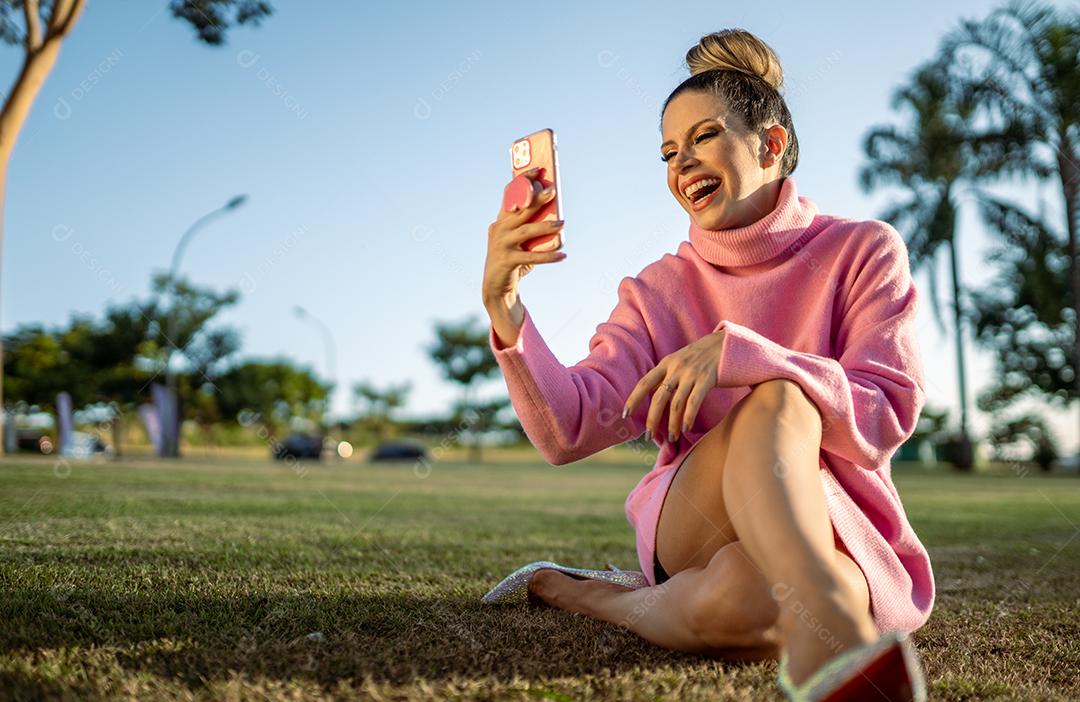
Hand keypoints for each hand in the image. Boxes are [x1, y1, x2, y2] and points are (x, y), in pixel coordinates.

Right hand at [481, 167, 565, 310]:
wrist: (496, 287)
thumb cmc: (512, 259)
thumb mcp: (519, 241)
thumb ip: (530, 227)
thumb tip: (556, 216)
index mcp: (501, 220)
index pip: (509, 194)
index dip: (522, 180)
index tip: (537, 170)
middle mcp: (499, 229)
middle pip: (520, 210)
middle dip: (536, 199)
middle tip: (552, 192)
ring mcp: (502, 245)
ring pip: (526, 231)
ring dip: (545, 226)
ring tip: (562, 223)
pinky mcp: (507, 260)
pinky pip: (531, 257)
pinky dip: (548, 256)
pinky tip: (563, 255)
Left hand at [622, 329, 726, 442]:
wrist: (727, 343)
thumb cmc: (702, 356)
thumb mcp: (680, 360)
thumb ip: (667, 375)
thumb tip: (654, 394)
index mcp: (666, 363)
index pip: (644, 383)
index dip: (633, 399)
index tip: (625, 415)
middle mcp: (676, 368)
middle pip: (658, 398)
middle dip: (652, 419)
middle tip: (649, 435)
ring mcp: (691, 374)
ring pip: (676, 404)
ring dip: (672, 424)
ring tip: (672, 437)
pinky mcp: (707, 379)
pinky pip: (694, 402)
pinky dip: (688, 417)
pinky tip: (686, 428)